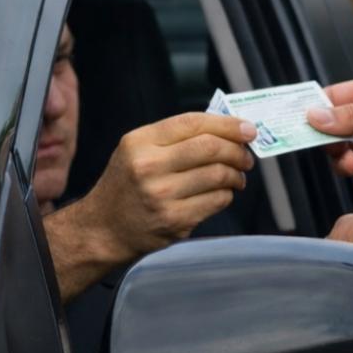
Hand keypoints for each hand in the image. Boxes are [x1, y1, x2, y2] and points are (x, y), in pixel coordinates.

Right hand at [79, 112, 255, 261]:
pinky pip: (217, 200)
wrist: (103, 229)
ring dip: (236, 174)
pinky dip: (227, 194)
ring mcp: (161, 196)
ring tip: (236, 176)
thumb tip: (232, 129)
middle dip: (238, 150)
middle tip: (246, 156)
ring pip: (219, 175)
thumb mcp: (138, 149)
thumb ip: (178, 136)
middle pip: (211, 148)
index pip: (193, 123)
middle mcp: (148, 167)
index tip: (249, 129)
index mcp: (140, 142)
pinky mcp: (174, 221)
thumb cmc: (128, 184)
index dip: (228, 124)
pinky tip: (221, 193)